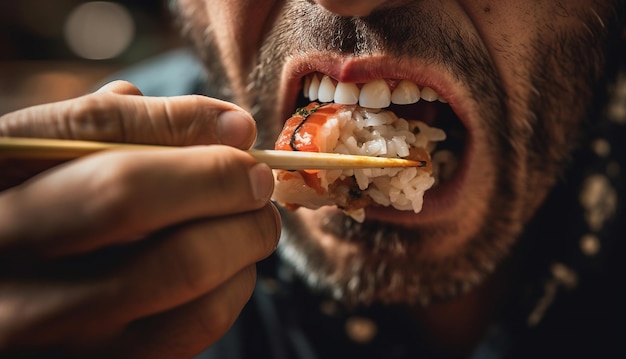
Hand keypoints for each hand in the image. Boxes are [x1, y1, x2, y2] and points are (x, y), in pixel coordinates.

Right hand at [0, 81, 280, 357]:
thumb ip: (124, 129)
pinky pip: (194, 326)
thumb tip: (234, 129)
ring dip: (243, 238)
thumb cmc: (40, 213)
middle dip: (223, 184)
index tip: (240, 131)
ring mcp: (47, 331)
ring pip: (182, 273)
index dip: (186, 129)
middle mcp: (5, 266)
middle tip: (257, 181)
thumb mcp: (53, 160)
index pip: (97, 144)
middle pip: (137, 207)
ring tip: (252, 222)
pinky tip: (229, 269)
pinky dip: (234, 287)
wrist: (10, 298)